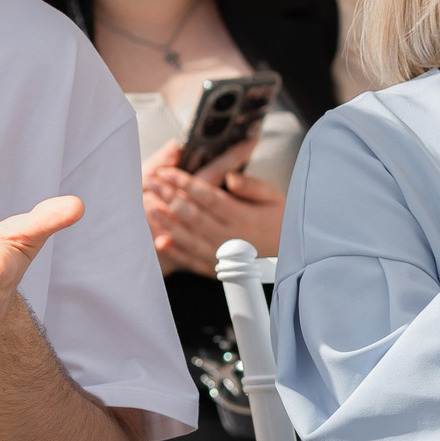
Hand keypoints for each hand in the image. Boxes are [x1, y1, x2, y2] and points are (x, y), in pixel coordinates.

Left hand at [144, 145, 285, 274]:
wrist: (291, 256)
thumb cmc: (281, 223)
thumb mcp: (274, 197)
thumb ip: (251, 186)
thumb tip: (230, 176)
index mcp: (243, 217)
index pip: (208, 196)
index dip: (185, 183)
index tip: (168, 172)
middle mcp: (230, 237)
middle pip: (194, 215)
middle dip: (170, 197)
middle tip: (152, 182)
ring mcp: (222, 255)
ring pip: (189, 237)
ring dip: (167, 222)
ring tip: (149, 206)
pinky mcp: (217, 268)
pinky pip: (193, 260)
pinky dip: (176, 252)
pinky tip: (161, 242)